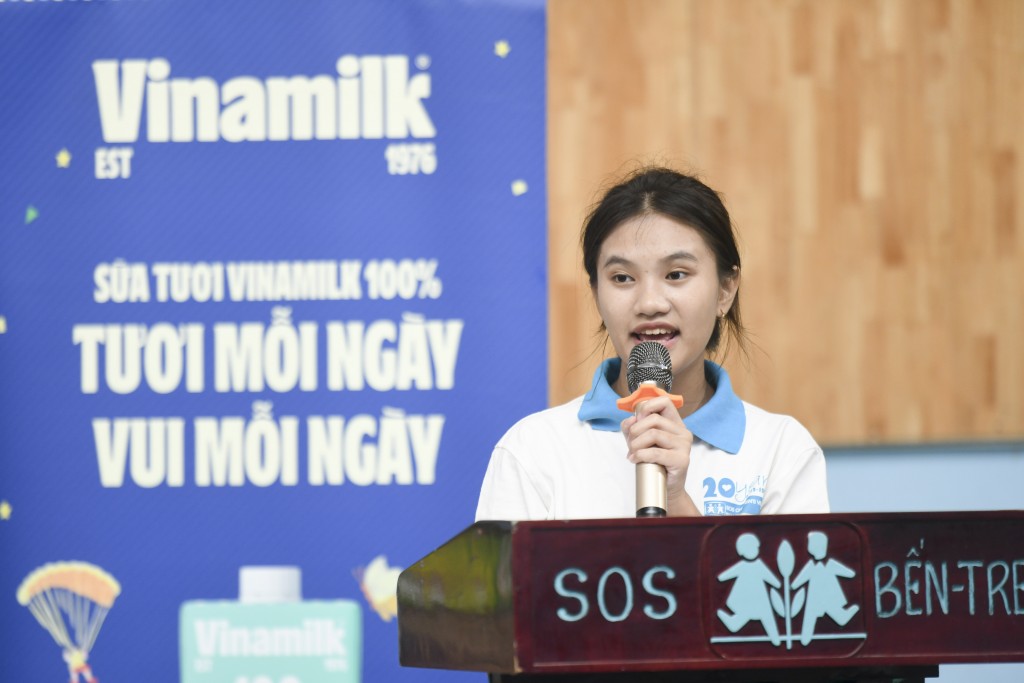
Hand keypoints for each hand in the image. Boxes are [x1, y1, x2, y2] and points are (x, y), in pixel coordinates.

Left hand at [621, 395, 699, 515]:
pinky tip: (634, 459)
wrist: (667, 489)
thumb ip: (632, 427)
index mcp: (675, 424)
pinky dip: (640, 454)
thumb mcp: (640, 441)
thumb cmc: (654, 463)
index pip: (664, 401)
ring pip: (653, 433)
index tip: (638, 419)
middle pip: (654, 419)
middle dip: (635, 430)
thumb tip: (630, 420)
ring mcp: (684, 446)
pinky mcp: (682, 460)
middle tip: (631, 443)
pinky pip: (655, 452)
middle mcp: (683, 432)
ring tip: (632, 452)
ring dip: (636, 443)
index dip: (647, 407)